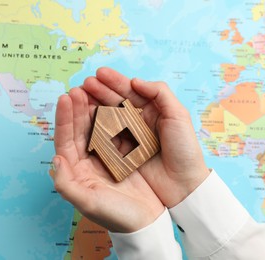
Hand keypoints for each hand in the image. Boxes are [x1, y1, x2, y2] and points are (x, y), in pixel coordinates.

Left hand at [52, 87, 163, 232]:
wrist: (147, 223)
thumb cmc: (117, 216)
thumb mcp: (89, 203)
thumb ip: (67, 184)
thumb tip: (56, 159)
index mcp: (77, 170)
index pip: (65, 140)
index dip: (64, 119)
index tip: (66, 97)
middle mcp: (88, 160)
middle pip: (79, 128)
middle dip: (78, 107)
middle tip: (80, 87)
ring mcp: (106, 155)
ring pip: (96, 126)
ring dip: (94, 107)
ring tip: (94, 89)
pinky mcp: (124, 152)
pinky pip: (116, 129)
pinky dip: (114, 115)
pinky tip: (113, 103)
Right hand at [82, 67, 209, 207]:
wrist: (184, 185)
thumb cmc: (185, 149)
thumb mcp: (179, 116)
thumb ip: (160, 93)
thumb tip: (135, 81)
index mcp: (152, 109)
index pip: (130, 91)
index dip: (114, 81)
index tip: (99, 74)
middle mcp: (138, 120)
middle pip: (115, 101)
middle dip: (99, 91)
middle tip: (84, 84)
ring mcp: (128, 137)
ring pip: (108, 117)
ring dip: (93, 106)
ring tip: (80, 97)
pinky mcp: (121, 153)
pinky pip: (105, 137)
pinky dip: (94, 127)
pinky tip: (83, 119)